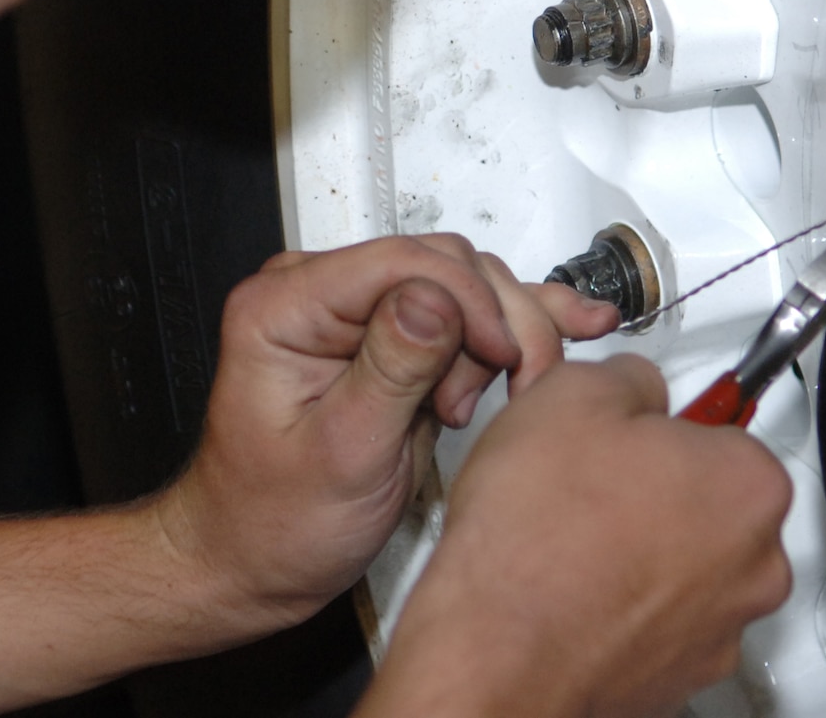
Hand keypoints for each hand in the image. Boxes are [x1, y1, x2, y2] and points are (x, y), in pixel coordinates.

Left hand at [158, 235, 618, 636]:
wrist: (255, 564)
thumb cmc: (272, 523)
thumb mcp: (340, 455)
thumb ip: (390, 371)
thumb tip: (437, 301)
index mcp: (284, 307)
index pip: (400, 260)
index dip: (468, 300)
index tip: (503, 355)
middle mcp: (318, 294)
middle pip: (443, 264)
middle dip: (491, 322)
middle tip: (511, 387)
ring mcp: (358, 313)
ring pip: (465, 283)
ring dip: (502, 336)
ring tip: (499, 397)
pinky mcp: (391, 338)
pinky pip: (462, 311)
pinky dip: (514, 323)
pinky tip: (569, 321)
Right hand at [363, 356, 792, 717]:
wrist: (496, 649)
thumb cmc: (536, 537)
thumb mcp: (574, 393)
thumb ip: (630, 376)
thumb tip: (635, 386)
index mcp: (748, 483)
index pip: (724, 425)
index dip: (662, 423)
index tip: (633, 430)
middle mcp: (754, 564)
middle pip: (714, 498)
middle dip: (660, 484)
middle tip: (593, 477)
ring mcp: (721, 629)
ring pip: (688, 563)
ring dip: (643, 546)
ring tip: (572, 535)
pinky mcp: (681, 677)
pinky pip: (660, 618)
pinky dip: (626, 603)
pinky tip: (573, 584)